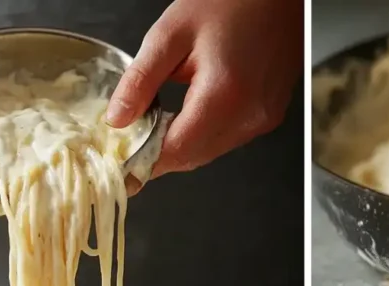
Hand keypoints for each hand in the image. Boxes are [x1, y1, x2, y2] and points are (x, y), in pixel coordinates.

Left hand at [106, 0, 301, 177]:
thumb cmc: (231, 2)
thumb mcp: (171, 34)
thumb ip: (141, 80)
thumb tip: (118, 119)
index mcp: (224, 95)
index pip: (177, 150)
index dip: (144, 162)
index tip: (120, 167)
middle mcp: (249, 115)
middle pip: (194, 157)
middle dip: (159, 157)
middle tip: (130, 148)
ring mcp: (263, 119)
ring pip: (211, 152)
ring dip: (181, 146)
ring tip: (155, 128)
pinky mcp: (269, 116)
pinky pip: (229, 139)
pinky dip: (203, 135)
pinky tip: (187, 115)